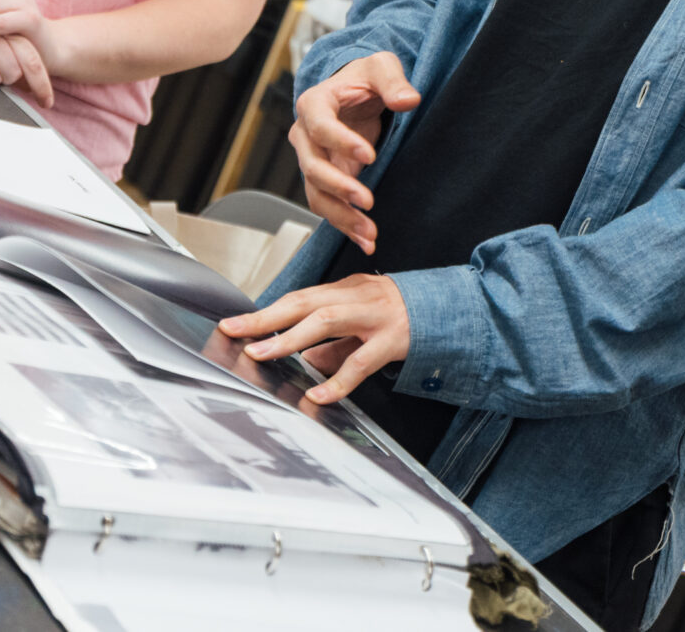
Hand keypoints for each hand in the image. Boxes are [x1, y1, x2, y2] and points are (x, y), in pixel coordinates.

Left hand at [218, 273, 409, 405]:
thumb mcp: (361, 321)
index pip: (299, 297)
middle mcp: (357, 296)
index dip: (266, 310)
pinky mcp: (393, 340)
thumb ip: (333, 340)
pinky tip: (318, 395)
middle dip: (266, 318)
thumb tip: (303, 358)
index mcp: (346, 290)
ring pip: (326, 321)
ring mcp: (375, 316)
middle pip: (304, 302)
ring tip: (262, 354)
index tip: (235, 323)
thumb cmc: (401, 314)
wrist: (450, 310)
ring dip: (289, 338)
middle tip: (235, 332)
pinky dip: (337, 380)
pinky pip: (360, 362)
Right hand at [287, 51, 419, 255]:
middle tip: (367, 201)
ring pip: (317, 194)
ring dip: (341, 216)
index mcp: (315, 103)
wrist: (356, 91)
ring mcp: (314, 160)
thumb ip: (393, 81)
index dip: (341, 143)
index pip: (320, 126)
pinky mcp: (327, 178)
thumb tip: (408, 100)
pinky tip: (366, 242)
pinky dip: (345, 226)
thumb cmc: (365, 77)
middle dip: (339, 188)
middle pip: (313, 167)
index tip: (370, 156)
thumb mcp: (381, 67)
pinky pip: (328, 206)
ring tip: (369, 233)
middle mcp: (306, 135)